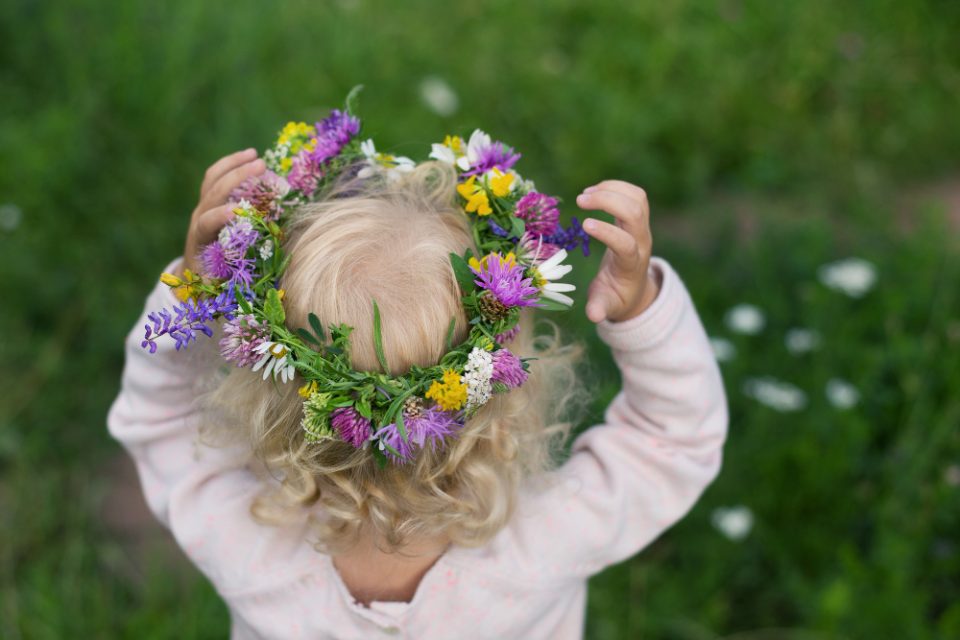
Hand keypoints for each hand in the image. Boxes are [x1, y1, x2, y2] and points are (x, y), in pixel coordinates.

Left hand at [179, 148, 265, 275]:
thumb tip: (265, 277)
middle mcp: (199, 218)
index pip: (206, 222)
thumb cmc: (213, 279)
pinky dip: (231, 165)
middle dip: (236, 177)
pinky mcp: (208, 200)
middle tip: (261, 166)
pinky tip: (249, 157)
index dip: (219, 215)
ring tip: (254, 154)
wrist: (193, 270)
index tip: (238, 210)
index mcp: (200, 239)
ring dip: (233, 164)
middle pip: (213, 191)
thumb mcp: (221, 282)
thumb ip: (237, 276)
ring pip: (212, 178)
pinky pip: (216, 177)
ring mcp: (202, 206)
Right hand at [576, 180, 657, 323]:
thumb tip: (594, 316)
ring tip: (585, 195)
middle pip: (635, 212)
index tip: (585, 224)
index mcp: (631, 265)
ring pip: (637, 198)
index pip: (627, 243)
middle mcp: (642, 242)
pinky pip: (634, 194)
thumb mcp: (606, 305)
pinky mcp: (638, 218)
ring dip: (611, 190)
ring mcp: (642, 228)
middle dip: (609, 201)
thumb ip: (600, 308)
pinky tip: (593, 192)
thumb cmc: (615, 297)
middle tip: (580, 200)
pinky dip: (614, 187)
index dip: (608, 232)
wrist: (634, 287)